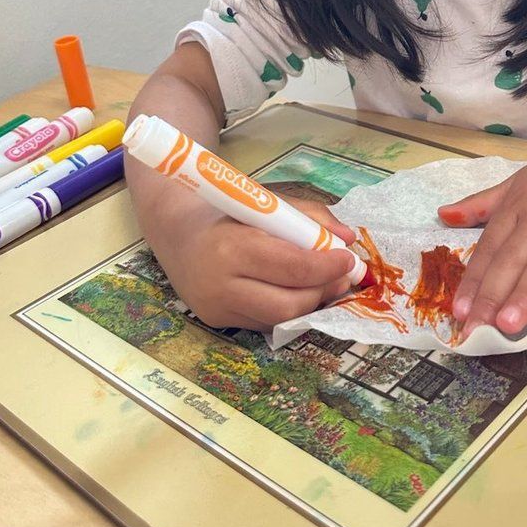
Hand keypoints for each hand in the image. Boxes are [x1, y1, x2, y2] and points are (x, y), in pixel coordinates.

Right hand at [154, 196, 359, 330]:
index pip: (292, 268)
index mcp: (233, 247)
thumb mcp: (268, 203)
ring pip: (278, 320)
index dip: (327, 267)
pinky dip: (288, 310)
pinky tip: (299, 293)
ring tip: (326, 285)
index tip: (348, 259)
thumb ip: (310, 217)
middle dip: (323, 292)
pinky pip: (264, 323)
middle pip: (288, 304)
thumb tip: (347, 238)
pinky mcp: (217, 322)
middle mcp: (221, 284)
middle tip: (343, 278)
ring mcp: (216, 309)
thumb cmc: (228, 213)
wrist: (178, 233)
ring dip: (310, 305)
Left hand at [437, 125, 526, 335]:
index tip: (458, 312)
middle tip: (476, 329)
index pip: (490, 248)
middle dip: (493, 294)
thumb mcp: (518, 182)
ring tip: (510, 322)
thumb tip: (442, 215)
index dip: (474, 280)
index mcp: (517, 206)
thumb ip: (482, 204)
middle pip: (514, 257)